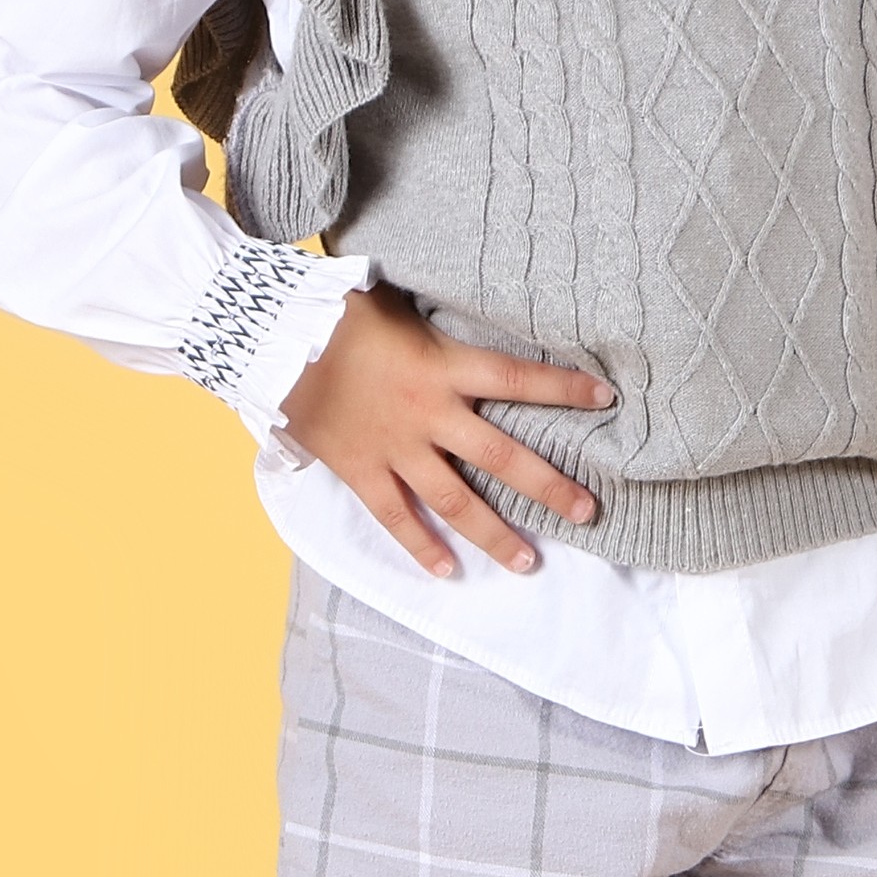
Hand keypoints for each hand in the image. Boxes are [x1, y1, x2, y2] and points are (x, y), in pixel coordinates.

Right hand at [276, 286, 615, 580]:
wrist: (270, 341)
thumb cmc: (334, 313)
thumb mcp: (395, 305)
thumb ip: (435, 322)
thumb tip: (469, 306)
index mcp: (443, 366)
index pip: (520, 379)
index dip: (566, 388)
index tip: (607, 397)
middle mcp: (429, 414)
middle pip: (504, 457)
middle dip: (550, 487)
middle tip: (588, 511)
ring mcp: (396, 448)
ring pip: (457, 501)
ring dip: (495, 535)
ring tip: (529, 562)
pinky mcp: (361, 471)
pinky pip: (397, 518)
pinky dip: (421, 546)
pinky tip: (447, 571)